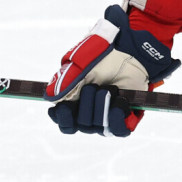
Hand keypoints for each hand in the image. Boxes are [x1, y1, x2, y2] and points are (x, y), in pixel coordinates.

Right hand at [45, 4, 179, 136]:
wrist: (130, 50)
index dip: (64, 118)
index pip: (65, 123)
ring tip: (111, 88)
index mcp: (75, 102)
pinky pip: (119, 131)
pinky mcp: (127, 117)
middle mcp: (91, 113)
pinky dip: (118, 118)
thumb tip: (50, 98)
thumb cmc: (102, 55)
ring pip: (99, 128)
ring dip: (104, 106)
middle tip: (96, 86)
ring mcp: (108, 117)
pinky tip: (119, 103)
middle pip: (81, 125)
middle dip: (87, 105)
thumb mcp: (80, 64)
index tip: (66, 107)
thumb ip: (65, 81)